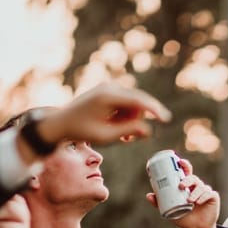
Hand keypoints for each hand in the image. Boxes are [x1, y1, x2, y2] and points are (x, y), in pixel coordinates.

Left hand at [31, 84, 170, 151]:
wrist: (61, 121)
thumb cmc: (82, 130)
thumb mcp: (105, 136)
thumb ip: (128, 132)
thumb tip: (149, 130)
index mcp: (108, 97)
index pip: (138, 100)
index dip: (154, 110)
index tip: (166, 119)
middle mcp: (109, 88)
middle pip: (138, 101)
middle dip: (138, 120)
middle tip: (128, 139)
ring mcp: (108, 87)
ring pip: (133, 102)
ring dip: (131, 119)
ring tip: (120, 136)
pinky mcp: (107, 91)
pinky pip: (126, 102)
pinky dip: (126, 115)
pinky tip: (118, 127)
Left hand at [146, 157, 218, 227]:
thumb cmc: (183, 218)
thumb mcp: (169, 210)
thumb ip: (159, 202)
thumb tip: (148, 195)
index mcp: (187, 186)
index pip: (186, 172)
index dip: (184, 165)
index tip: (180, 161)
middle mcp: (196, 187)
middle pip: (193, 178)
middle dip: (187, 179)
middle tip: (181, 186)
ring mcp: (205, 192)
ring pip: (201, 186)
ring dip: (195, 192)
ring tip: (190, 200)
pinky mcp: (213, 198)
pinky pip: (209, 194)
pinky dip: (203, 197)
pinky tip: (198, 201)